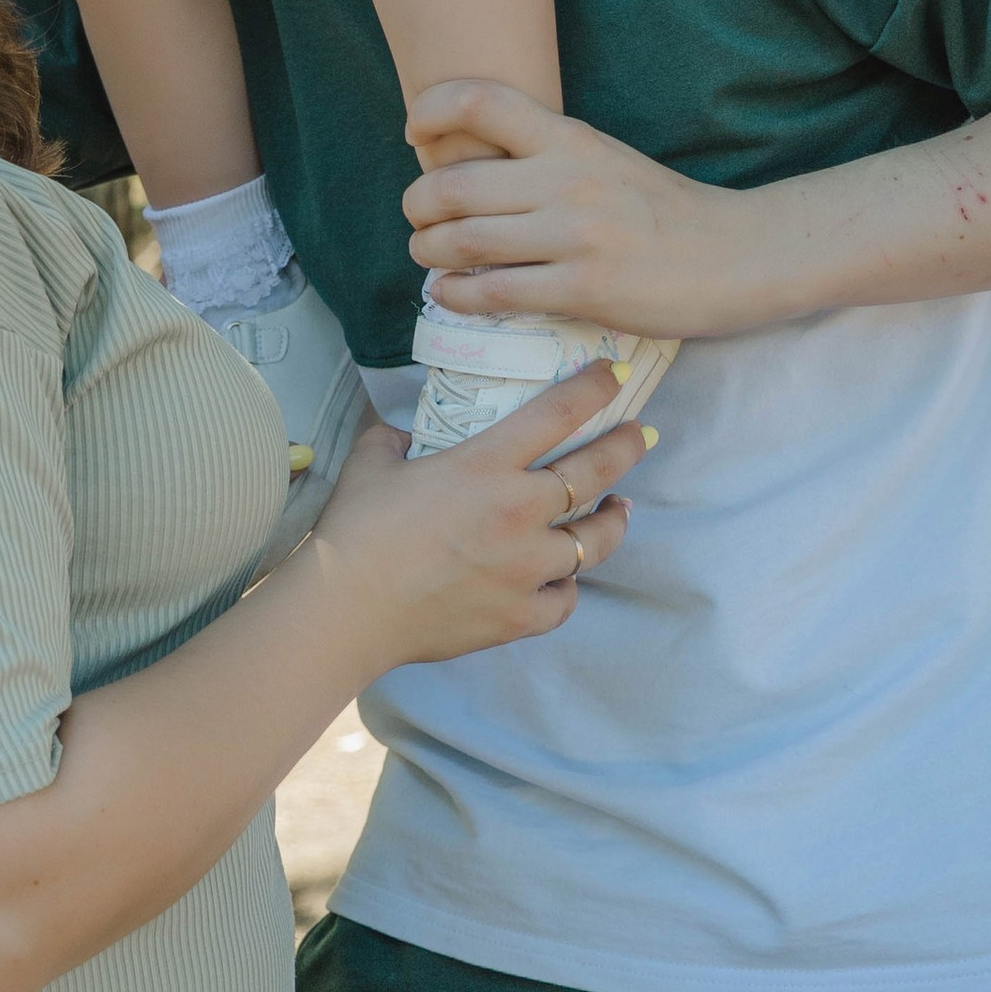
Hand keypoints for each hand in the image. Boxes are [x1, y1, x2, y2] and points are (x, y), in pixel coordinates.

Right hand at [307, 365, 645, 666]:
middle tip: (642, 436)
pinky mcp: (520, 616)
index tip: (615, 375)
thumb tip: (405, 435)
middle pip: (594, 473)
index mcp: (486, 465)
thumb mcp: (373, 461)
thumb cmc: (357, 530)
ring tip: (619, 509)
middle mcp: (519, 512)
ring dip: (612, 521)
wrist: (348, 608)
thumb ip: (396, 438)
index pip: (557, 414)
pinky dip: (569, 585)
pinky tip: (566, 576)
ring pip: (595, 541)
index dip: (593, 390)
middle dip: (626, 448)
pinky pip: (566, 599)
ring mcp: (526, 569)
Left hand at [403, 79, 769, 339]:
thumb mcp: (604, 159)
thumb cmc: (664, 210)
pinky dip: (456, 295)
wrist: (739, 254)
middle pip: (452, 184)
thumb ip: (546, 157)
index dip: (430, 109)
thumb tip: (469, 171)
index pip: (480, 100)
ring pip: (463, 241)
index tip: (413, 130)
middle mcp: (567, 180)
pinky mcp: (584, 289)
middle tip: (417, 217)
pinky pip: (494, 293)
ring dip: (428, 252)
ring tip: (428, 255)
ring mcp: (575, 236)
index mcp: (571, 139)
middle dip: (417, 205)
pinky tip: (450, 294)